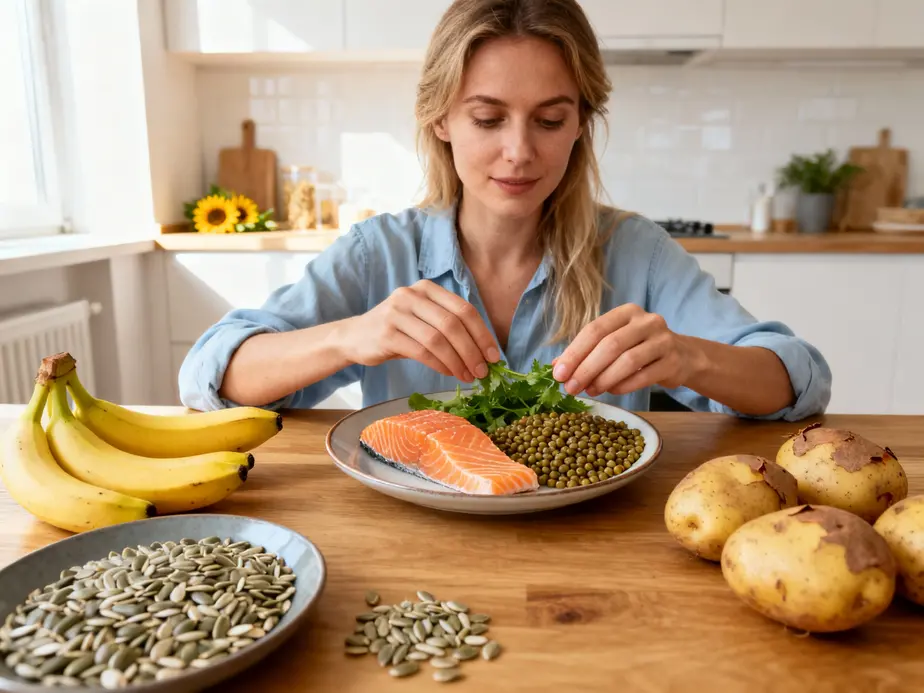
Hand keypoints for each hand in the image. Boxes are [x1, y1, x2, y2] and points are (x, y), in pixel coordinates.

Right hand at [343, 280, 499, 381]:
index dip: (482, 334)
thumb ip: (448, 328)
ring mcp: (397, 313)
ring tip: (468, 376)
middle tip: (483, 371)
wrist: (355, 337)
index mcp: (426, 288)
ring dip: (458, 361)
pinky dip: (440, 365)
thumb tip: (484, 353)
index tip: (494, 356)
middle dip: (472, 351)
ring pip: (438, 339)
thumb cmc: (397, 330)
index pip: (463, 309)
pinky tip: (449, 373)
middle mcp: (411, 295)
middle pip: (453, 324)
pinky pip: (422, 351)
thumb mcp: (422, 319)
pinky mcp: (386, 334)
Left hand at [552, 303, 695, 396]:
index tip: (559, 373)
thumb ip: (587, 352)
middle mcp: (646, 321)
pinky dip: (623, 386)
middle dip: (586, 368)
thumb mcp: (614, 343)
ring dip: (604, 379)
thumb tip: (556, 366)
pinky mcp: (673, 361)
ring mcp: (663, 340)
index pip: (594, 329)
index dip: (574, 352)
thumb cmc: (640, 348)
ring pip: (627, 361)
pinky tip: (611, 392)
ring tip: (590, 391)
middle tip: (571, 388)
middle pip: (610, 345)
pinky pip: (643, 376)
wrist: (683, 356)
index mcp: (626, 312)